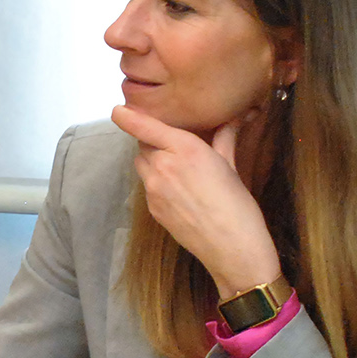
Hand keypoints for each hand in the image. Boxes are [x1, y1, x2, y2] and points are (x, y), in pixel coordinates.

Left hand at [110, 104, 283, 298]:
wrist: (231, 247)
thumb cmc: (237, 203)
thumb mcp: (231, 164)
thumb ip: (225, 136)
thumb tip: (238, 115)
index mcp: (184, 148)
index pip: (144, 126)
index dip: (127, 117)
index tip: (118, 110)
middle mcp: (163, 165)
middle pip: (142, 144)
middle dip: (152, 140)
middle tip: (171, 143)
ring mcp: (153, 189)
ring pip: (142, 165)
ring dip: (152, 161)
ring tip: (176, 168)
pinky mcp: (152, 209)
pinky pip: (148, 186)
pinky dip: (157, 182)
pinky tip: (179, 192)